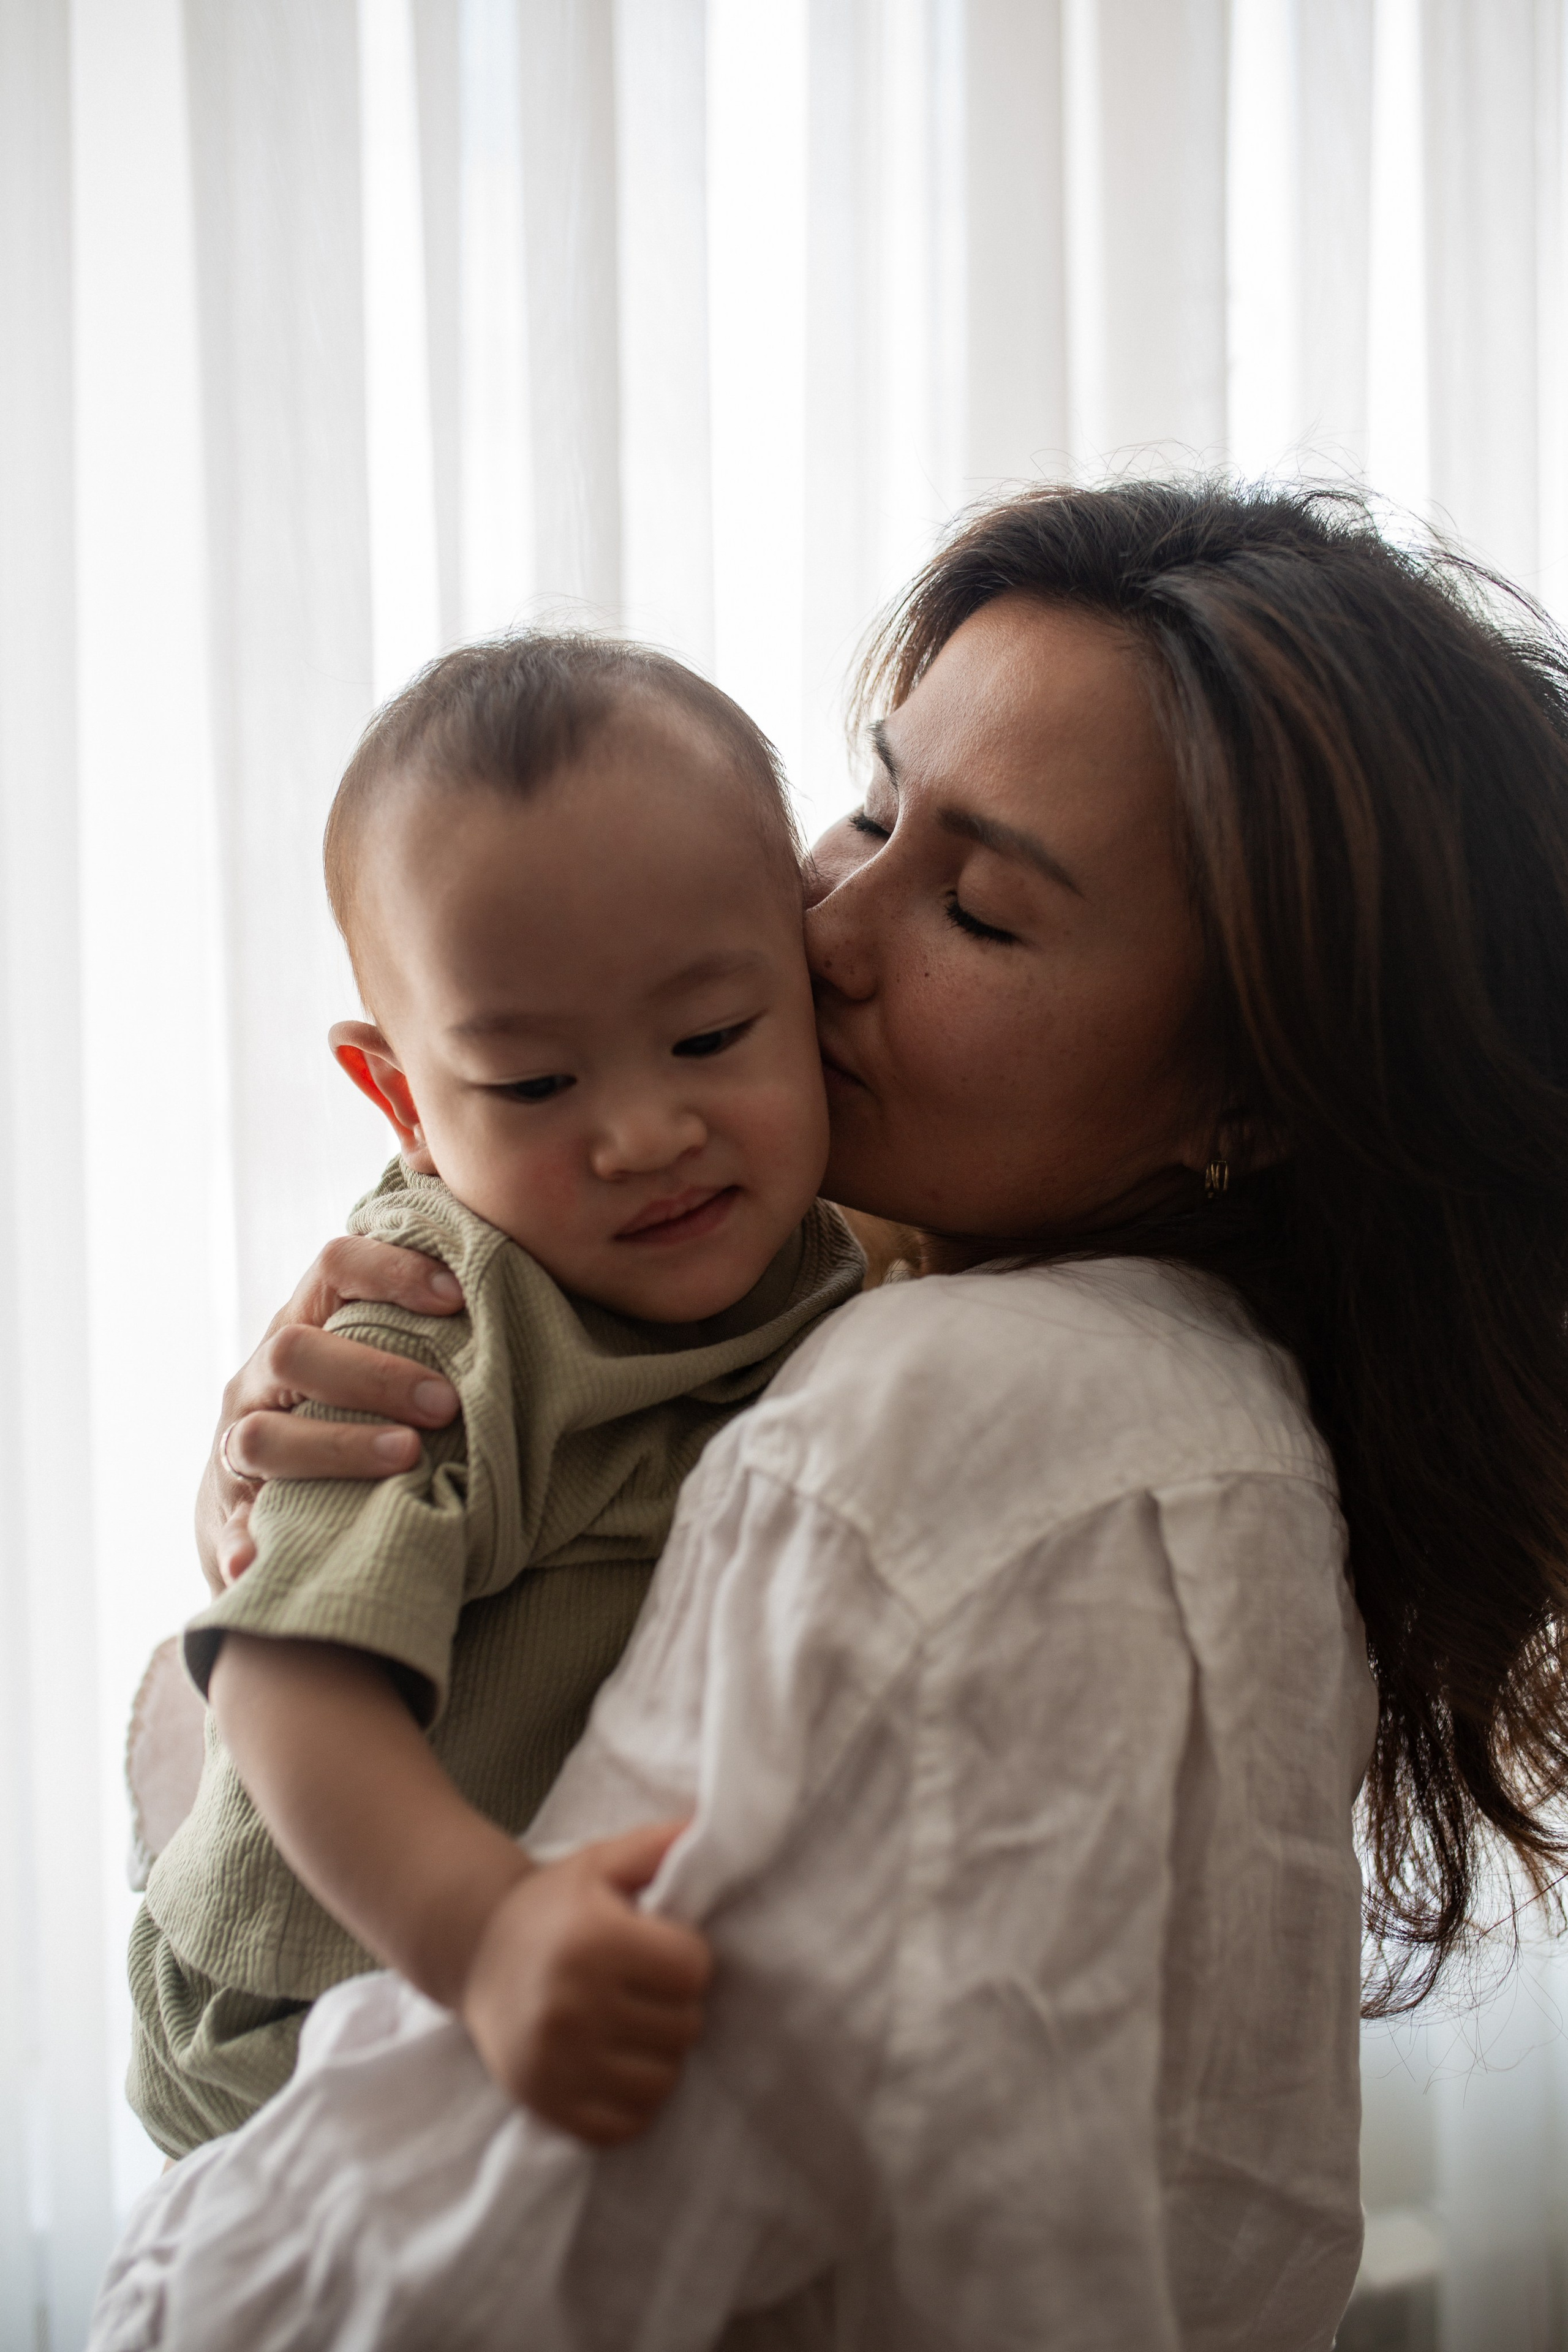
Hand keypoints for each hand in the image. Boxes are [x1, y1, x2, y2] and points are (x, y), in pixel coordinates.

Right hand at [199, 1237, 464, 1592]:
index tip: (457, 1295)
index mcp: (300, 1325)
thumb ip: (413, 1330)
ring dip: (335, 1447)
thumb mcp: (363, 1360)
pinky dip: (244, 1546)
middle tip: (446, 1404)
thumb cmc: (342, 1414)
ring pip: (262, 1437)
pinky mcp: (227, 1518)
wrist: (255, 1499)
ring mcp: (233, 1449)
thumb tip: (498, 1294)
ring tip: (405, 1457)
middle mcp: (258, 1380)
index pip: (334, 1267)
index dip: (391, 1270)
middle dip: (375, 1373)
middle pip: (294, 1352)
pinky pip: (228, 1533)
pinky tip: (262, 1560)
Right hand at [461, 1821, 710, 2145]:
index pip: (694, 1970)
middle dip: (676, 2006)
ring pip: (662, 2081)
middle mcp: (572, 2005)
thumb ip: (662, 1844)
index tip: (663, 1949)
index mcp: (594, 1941)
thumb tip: (716, 1828)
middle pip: (684, 2027)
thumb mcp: (604, 1861)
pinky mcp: (546, 2103)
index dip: (688, 1957)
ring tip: (635, 2024)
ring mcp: (557, 2061)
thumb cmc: (555, 1904)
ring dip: (661, 2055)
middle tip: (647, 1988)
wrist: (477, 1951)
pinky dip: (634, 2100)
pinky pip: (626, 2124)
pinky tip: (617, 2063)